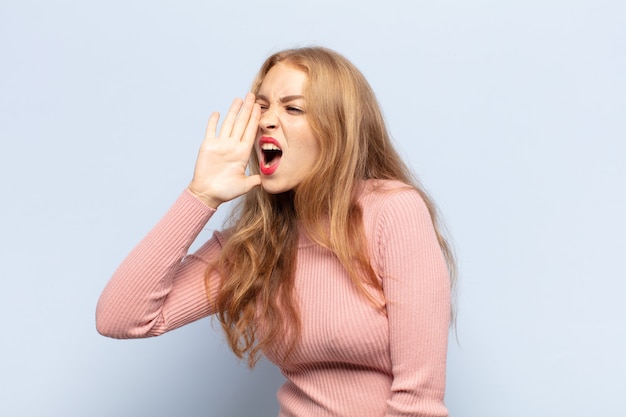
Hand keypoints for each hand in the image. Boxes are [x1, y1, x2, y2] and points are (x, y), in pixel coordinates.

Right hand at [188, 92, 260, 208]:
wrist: (207, 194)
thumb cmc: (225, 191)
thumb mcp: (244, 185)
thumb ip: (255, 181)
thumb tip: (267, 179)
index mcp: (242, 153)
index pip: (250, 132)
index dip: (255, 120)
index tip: (260, 108)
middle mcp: (232, 146)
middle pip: (241, 124)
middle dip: (247, 109)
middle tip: (252, 96)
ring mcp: (220, 145)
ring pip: (228, 123)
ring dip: (233, 111)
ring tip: (238, 99)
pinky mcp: (208, 146)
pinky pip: (211, 130)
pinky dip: (213, 121)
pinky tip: (217, 112)